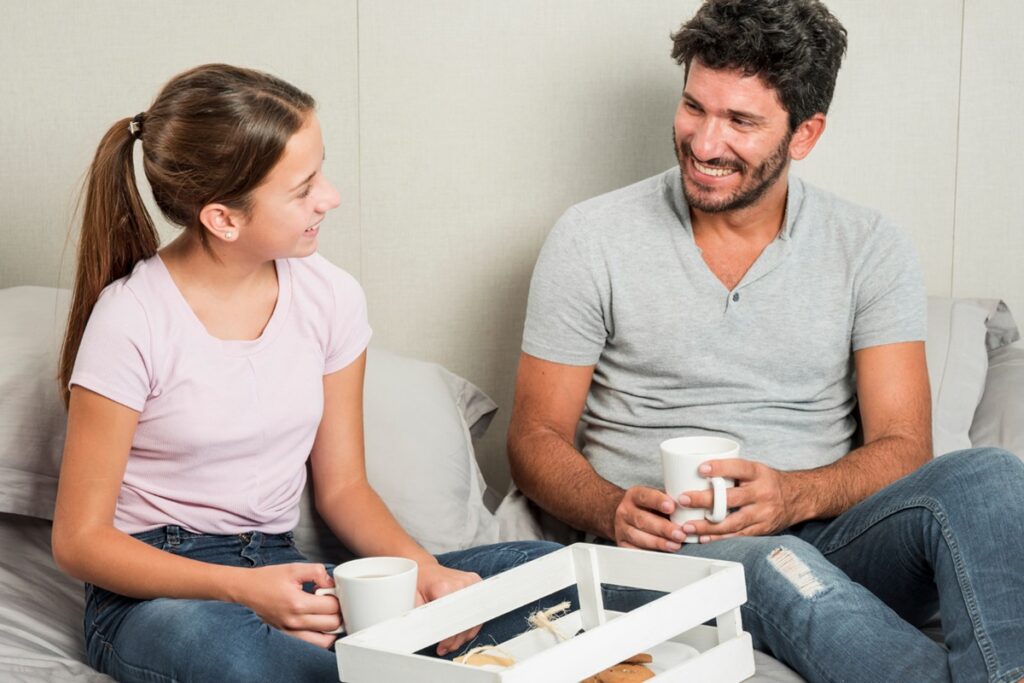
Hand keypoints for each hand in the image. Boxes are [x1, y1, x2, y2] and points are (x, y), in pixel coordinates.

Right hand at [233, 563, 340, 647]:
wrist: (247, 590)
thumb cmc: (268, 579)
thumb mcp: (294, 568)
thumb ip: (317, 572)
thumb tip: (331, 583)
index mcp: (297, 603)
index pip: (332, 607)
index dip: (338, 597)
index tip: (333, 591)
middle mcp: (294, 621)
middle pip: (332, 624)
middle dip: (338, 611)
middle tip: (332, 601)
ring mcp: (290, 631)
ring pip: (325, 640)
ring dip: (332, 627)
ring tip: (327, 613)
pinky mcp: (288, 636)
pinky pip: (312, 644)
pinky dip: (321, 636)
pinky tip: (320, 623)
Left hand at [415, 561, 481, 655]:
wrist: (426, 569)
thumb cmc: (419, 582)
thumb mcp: (413, 599)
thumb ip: (419, 616)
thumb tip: (418, 636)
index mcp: (443, 587)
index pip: (451, 618)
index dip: (447, 637)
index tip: (442, 646)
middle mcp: (461, 583)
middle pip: (464, 619)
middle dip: (455, 639)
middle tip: (445, 648)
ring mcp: (471, 582)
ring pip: (474, 617)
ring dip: (464, 635)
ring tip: (451, 644)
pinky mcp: (476, 583)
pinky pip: (479, 609)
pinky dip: (471, 625)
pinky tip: (461, 634)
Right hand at [612, 485, 686, 551]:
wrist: (625, 516)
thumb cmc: (647, 507)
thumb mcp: (655, 498)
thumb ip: (669, 501)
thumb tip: (692, 506)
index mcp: (634, 495)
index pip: (645, 496)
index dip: (658, 501)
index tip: (672, 506)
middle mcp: (625, 511)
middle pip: (642, 519)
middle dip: (663, 528)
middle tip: (680, 534)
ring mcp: (621, 528)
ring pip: (638, 536)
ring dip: (658, 542)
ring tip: (675, 545)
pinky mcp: (622, 543)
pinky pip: (634, 550)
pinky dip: (649, 552)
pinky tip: (662, 553)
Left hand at [678, 458, 796, 541]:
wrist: (798, 498)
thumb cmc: (767, 482)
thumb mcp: (755, 470)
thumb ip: (732, 472)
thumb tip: (694, 470)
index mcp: (759, 473)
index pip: (739, 468)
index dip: (720, 468)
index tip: (700, 469)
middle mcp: (762, 493)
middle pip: (731, 498)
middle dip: (705, 500)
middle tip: (683, 499)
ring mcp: (763, 513)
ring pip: (733, 522)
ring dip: (707, 525)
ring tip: (688, 526)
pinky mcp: (762, 529)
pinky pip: (739, 536)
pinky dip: (719, 538)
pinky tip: (703, 538)